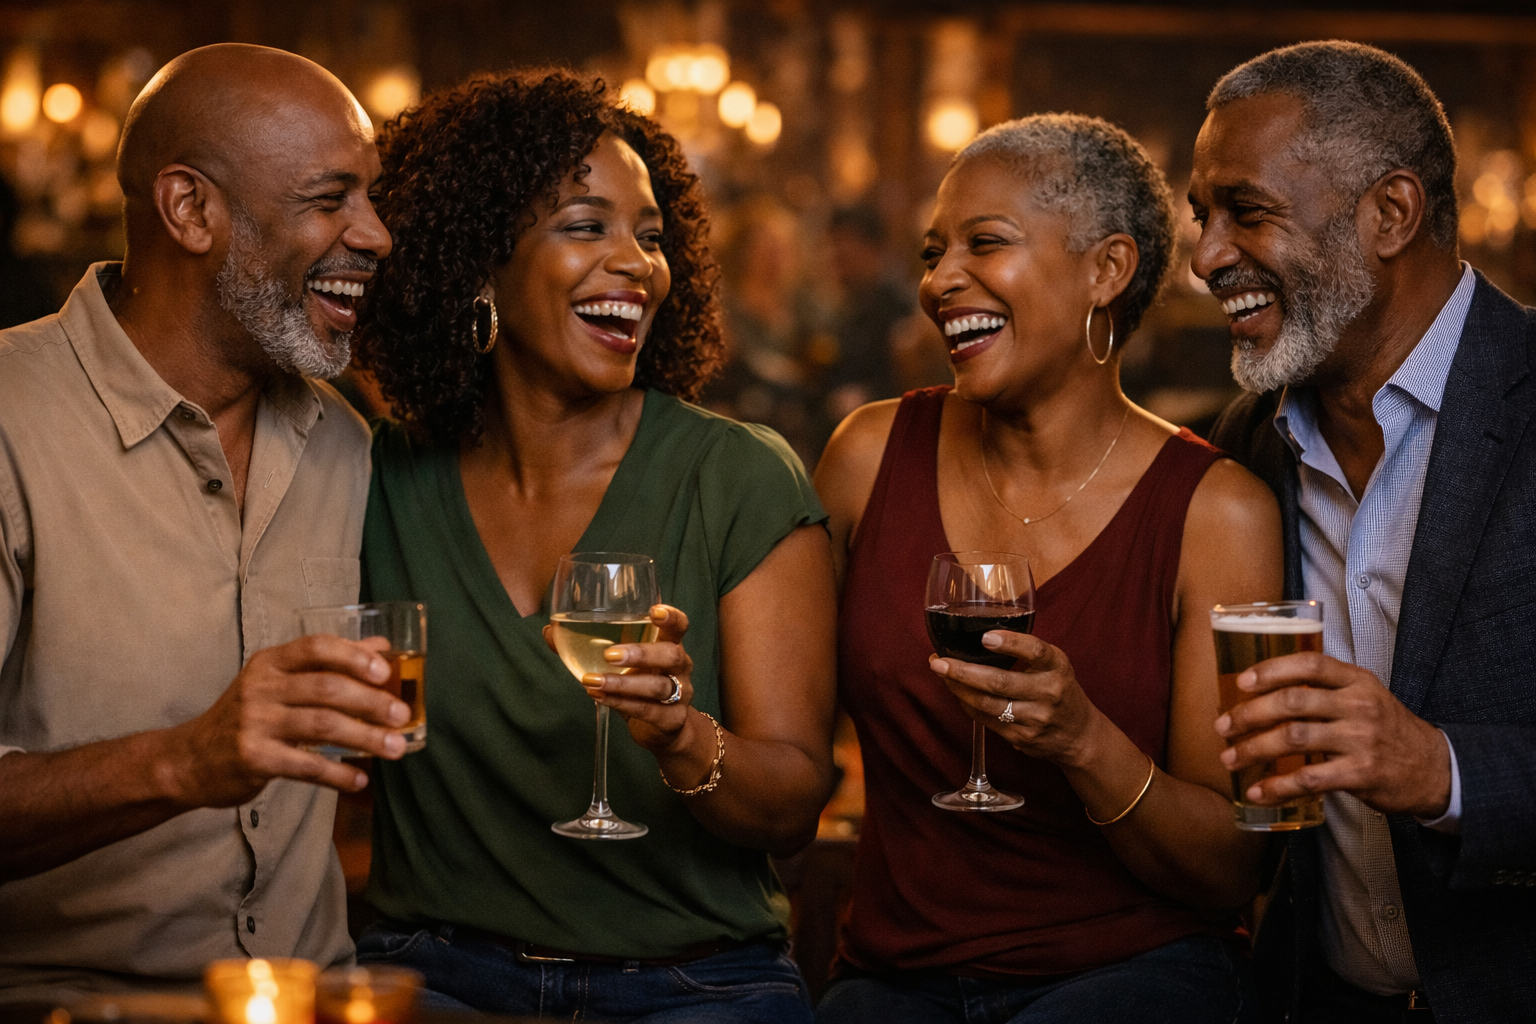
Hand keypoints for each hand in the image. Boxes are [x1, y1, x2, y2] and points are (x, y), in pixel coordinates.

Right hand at [164, 634, 410, 804]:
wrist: (189, 760)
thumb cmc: (248, 716)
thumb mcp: (279, 682)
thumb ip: (328, 664)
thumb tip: (383, 648)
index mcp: (271, 663)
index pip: (316, 647)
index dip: (354, 656)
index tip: (386, 672)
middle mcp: (261, 687)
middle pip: (327, 688)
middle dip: (371, 702)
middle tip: (402, 715)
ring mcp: (254, 723)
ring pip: (322, 725)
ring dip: (365, 738)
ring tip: (395, 748)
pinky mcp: (253, 758)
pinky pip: (305, 765)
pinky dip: (337, 774)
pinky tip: (359, 780)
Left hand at [543, 604, 696, 754]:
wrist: (664, 730)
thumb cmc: (641, 685)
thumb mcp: (621, 664)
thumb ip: (587, 645)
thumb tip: (550, 631)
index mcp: (670, 646)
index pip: (679, 627)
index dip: (671, 617)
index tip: (654, 611)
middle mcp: (680, 669)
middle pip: (671, 655)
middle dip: (641, 653)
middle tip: (609, 655)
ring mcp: (679, 695)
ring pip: (657, 687)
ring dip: (623, 683)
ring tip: (593, 680)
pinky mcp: (670, 720)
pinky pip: (646, 710)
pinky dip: (620, 703)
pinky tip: (598, 696)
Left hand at [928, 630, 1099, 766]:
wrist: (1079, 736)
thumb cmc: (1059, 691)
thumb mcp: (1054, 665)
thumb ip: (1026, 652)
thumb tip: (978, 637)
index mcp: (1058, 667)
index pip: (1036, 651)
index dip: (1010, 644)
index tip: (985, 637)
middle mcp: (1049, 693)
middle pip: (1000, 682)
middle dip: (963, 671)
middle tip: (938, 661)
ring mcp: (1035, 719)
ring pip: (987, 704)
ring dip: (958, 688)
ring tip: (941, 673)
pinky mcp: (1022, 738)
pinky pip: (986, 720)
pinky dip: (967, 704)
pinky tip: (957, 692)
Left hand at [1214, 652, 1450, 816]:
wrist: (1434, 768)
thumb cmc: (1386, 729)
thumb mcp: (1364, 696)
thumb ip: (1325, 689)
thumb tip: (1264, 690)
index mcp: (1357, 681)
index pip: (1310, 665)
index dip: (1272, 670)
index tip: (1242, 681)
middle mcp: (1358, 706)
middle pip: (1293, 702)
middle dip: (1250, 714)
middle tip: (1223, 726)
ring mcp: (1361, 740)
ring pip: (1294, 738)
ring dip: (1254, 749)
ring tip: (1230, 759)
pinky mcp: (1361, 774)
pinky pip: (1309, 779)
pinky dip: (1278, 786)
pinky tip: (1258, 791)